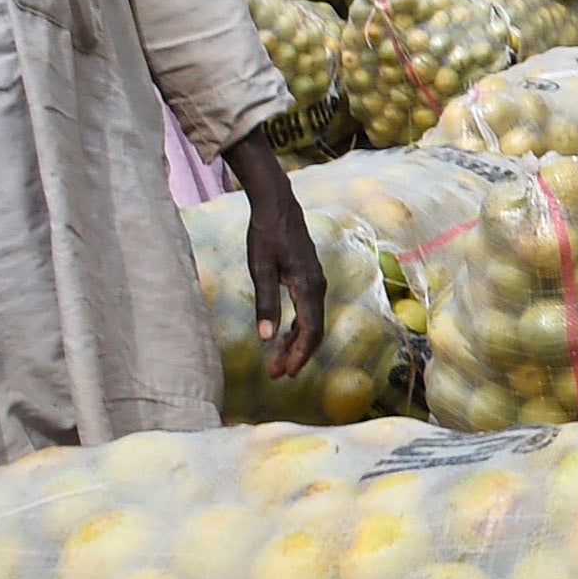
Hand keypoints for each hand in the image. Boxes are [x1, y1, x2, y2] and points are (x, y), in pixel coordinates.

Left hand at [235, 147, 327, 379]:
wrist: (277, 204)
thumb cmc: (266, 234)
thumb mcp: (260, 268)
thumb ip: (265, 303)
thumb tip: (265, 338)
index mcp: (308, 286)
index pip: (310, 330)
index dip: (300, 354)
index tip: (287, 373)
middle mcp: (318, 286)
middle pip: (313, 330)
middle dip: (296, 354)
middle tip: (276, 374)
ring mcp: (315, 282)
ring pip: (310, 322)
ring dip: (294, 343)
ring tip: (275, 361)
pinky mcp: (309, 279)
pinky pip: (307, 311)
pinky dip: (295, 327)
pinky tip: (280, 335)